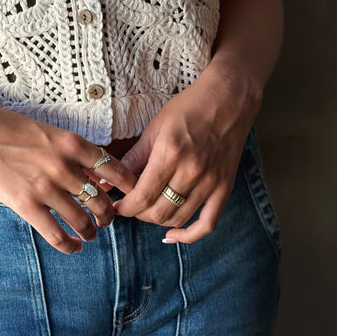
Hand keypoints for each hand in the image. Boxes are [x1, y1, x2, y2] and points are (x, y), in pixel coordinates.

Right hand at [0, 93, 136, 254]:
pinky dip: (69, 245)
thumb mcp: (51, 132)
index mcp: (73, 144)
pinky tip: (73, 247)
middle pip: (102, 200)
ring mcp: (46, 187)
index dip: (127, 186)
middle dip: (109, 215)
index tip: (131, 195)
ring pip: (82, 220)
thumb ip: (73, 153)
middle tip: (106, 220)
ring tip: (90, 234)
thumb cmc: (13, 129)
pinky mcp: (27, 205)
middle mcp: (64, 166)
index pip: (114, 169)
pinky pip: (56, 234)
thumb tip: (97, 175)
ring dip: (90, 232)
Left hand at [111, 59, 259, 242]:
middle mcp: (192, 171)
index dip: (125, 207)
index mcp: (170, 153)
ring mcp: (210, 182)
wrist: (228, 100)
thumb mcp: (154, 127)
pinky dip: (189, 235)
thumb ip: (133, 156)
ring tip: (146, 211)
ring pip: (178, 218)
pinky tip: (173, 235)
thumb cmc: (188, 108)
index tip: (115, 206)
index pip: (142, 195)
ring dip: (157, 221)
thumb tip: (108, 177)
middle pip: (159, 211)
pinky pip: (208, 223)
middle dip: (138, 214)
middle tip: (128, 206)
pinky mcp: (224, 188)